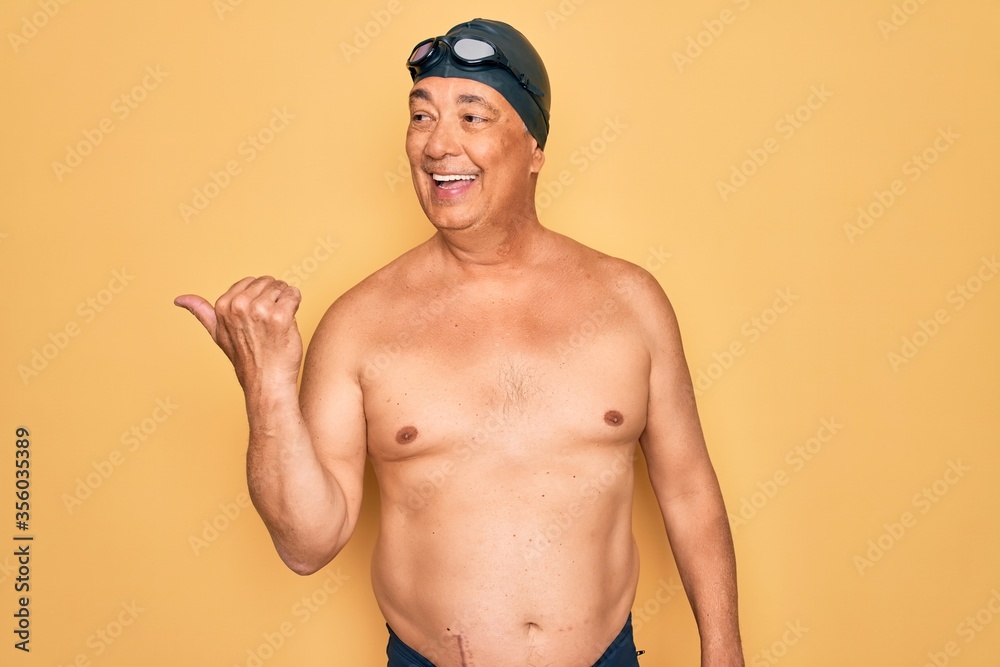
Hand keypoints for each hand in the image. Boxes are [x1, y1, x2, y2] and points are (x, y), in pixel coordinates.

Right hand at [174, 276, 302, 390]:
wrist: (267, 383)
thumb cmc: (247, 359)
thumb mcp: (217, 333)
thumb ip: (201, 312)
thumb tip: (179, 299)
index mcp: (223, 306)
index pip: (251, 282)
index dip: (259, 298)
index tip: (257, 319)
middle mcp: (239, 306)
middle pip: (268, 282)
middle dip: (273, 298)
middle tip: (269, 324)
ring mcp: (259, 311)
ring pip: (282, 287)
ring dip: (285, 303)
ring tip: (278, 325)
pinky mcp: (280, 317)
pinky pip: (294, 295)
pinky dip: (296, 305)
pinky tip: (289, 323)